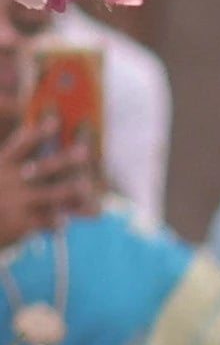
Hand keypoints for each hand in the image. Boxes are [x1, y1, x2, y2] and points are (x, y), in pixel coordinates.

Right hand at [0, 117, 97, 247]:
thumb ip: (15, 157)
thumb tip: (21, 127)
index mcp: (3, 165)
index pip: (22, 146)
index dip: (38, 134)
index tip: (55, 121)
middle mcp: (11, 181)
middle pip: (42, 168)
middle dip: (64, 160)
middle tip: (85, 151)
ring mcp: (17, 202)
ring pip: (50, 195)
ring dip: (70, 190)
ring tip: (86, 186)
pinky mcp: (21, 223)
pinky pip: (44, 221)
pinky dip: (56, 221)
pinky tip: (66, 222)